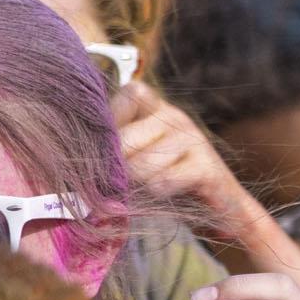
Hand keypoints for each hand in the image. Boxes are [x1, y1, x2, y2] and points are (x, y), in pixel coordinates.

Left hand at [116, 84, 267, 248]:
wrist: (220, 206)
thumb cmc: (168, 178)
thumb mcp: (139, 154)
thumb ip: (116, 145)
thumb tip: (80, 154)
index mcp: (157, 108)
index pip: (130, 93)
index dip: (112, 119)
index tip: (108, 147)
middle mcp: (176, 117)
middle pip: (127, 137)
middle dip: (117, 167)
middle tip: (116, 183)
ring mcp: (194, 140)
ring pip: (143, 164)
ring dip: (136, 185)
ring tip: (141, 190)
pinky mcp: (207, 168)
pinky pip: (165, 181)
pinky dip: (156, 193)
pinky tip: (162, 195)